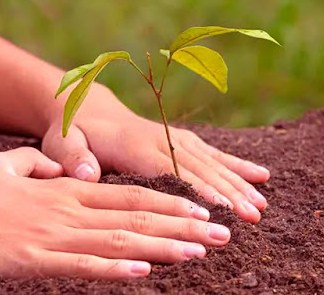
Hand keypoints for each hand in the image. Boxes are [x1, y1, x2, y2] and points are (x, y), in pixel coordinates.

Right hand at [0, 148, 229, 278]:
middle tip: (222, 233)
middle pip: (138, 216)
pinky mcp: (37, 260)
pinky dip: (114, 267)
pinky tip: (144, 270)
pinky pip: (82, 265)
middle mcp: (72, 210)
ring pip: (120, 239)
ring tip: (199, 251)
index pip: (132, 194)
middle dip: (183, 225)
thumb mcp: (9, 168)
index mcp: (71, 190)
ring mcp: (56, 235)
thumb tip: (62, 168)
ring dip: (163, 246)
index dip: (170, 201)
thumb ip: (42, 165)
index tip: (203, 208)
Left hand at [42, 107, 270, 222]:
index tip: (222, 210)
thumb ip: (72, 157)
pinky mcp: (183, 140)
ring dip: (239, 185)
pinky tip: (262, 176)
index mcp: (136, 146)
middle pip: (201, 170)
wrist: (88, 107)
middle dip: (229, 194)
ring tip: (262, 208)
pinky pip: (215, 153)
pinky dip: (239, 166)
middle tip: (252, 217)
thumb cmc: (73, 131)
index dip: (197, 190)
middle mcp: (162, 140)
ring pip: (213, 164)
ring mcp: (176, 138)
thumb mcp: (62, 141)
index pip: (171, 172)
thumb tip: (87, 173)